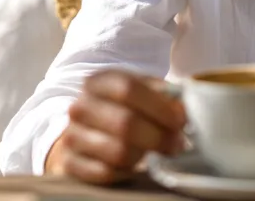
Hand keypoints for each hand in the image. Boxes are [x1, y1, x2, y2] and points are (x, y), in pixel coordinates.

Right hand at [46, 70, 186, 183]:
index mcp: (99, 82)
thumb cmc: (124, 109)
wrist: (87, 130)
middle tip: (178, 144)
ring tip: (157, 153)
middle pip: (125, 123)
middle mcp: (80, 107)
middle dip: (159, 136)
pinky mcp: (71, 164)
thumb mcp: (142, 93)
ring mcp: (72, 136)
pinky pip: (106, 173)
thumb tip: (182, 112)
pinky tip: (135, 165)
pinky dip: (127, 172)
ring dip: (145, 155)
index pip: (128, 88)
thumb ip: (164, 97)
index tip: (181, 120)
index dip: (159, 106)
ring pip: (118, 151)